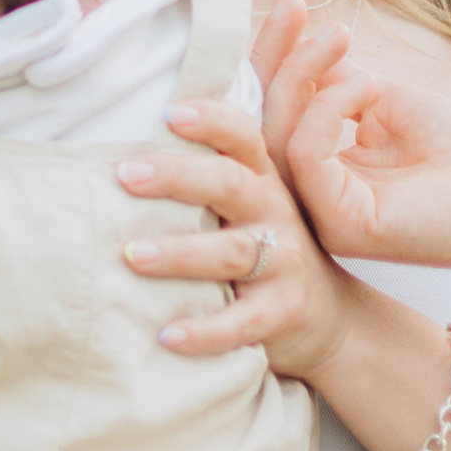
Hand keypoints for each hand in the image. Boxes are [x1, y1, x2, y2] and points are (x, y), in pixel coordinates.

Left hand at [116, 97, 359, 380]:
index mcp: (262, 180)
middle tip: (124, 175)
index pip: (243, 138)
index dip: (211, 121)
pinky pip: (241, 323)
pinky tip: (167, 335)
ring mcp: (283, 263)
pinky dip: (204, 331)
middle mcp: (275, 214)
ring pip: (231, 252)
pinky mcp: (281, 312)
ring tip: (132, 256)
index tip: (169, 114)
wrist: (326, 317)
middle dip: (176, 177)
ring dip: (179, 253)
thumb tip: (127, 149)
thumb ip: (208, 176)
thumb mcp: (249, 207)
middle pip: (230, 185)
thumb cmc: (265, 249)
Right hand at [258, 1, 450, 275]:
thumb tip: (304, 51)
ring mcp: (322, 216)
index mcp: (322, 176)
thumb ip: (341, 85)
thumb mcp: (390, 103)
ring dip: (301, 71)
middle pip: (260, 123)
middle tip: (294, 3)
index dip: (276, 58)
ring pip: (275, 135)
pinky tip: (366, 87)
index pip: (275, 114)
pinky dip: (327, 108)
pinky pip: (304, 153)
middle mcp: (311, 199)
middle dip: (273, 55)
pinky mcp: (342, 223)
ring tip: (339, 35)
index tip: (293, 4)